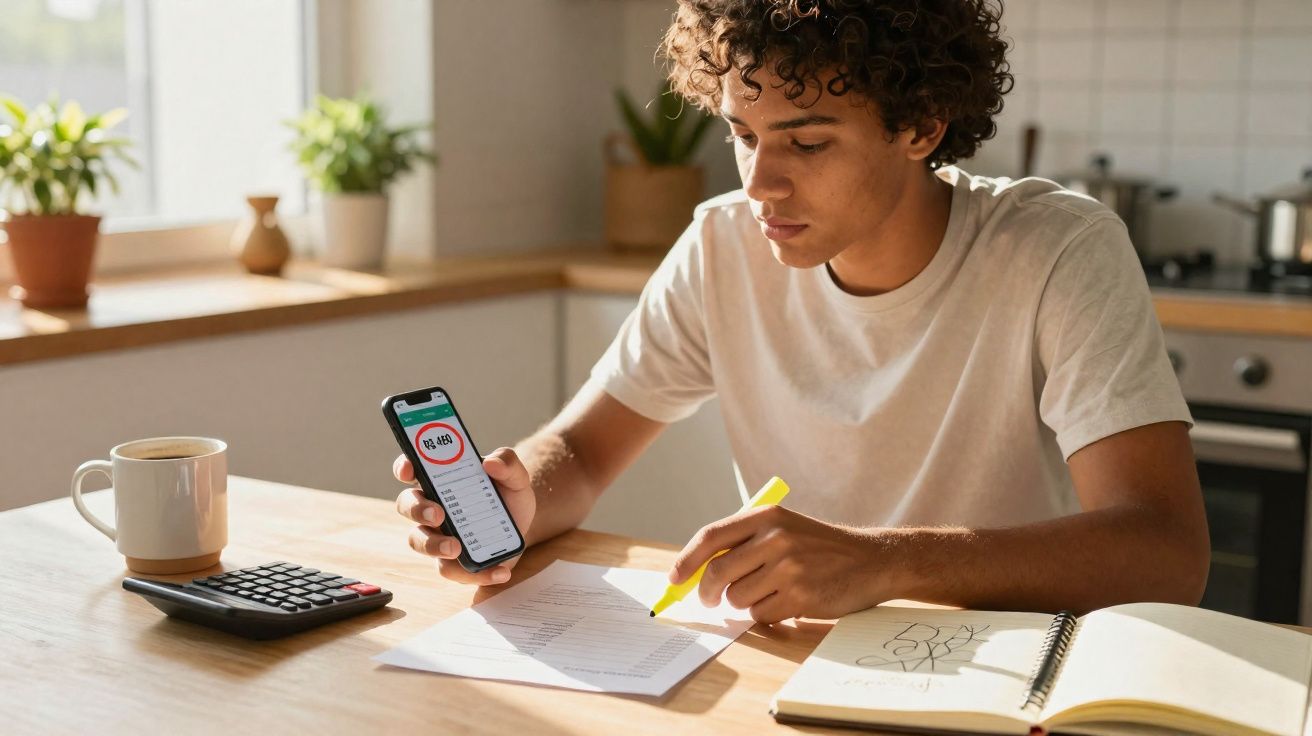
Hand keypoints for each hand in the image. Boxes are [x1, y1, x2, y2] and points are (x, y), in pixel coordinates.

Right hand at [394, 447, 536, 585]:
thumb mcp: (515, 477)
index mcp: (440, 480)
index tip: (409, 470)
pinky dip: (477, 573)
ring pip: (419, 541)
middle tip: (438, 514)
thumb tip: (491, 463)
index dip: (405, 467)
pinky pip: (453, 571)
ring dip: (433, 545)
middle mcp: (431, 506)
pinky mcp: (453, 563)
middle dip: (417, 509)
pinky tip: (500, 570)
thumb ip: (508, 463)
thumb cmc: (509, 496)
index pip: (411, 469)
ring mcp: (438, 536)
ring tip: (456, 548)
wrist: (523, 528)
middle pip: (407, 505)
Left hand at [670, 506, 893, 623]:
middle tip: (708, 600)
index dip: (686, 560)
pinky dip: (767, 614)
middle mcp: (776, 538)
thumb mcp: (784, 528)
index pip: (711, 537)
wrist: (871, 560)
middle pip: (717, 572)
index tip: (674, 579)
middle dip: (706, 592)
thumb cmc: (819, 547)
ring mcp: (789, 568)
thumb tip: (695, 572)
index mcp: (767, 516)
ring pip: (737, 598)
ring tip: (770, 591)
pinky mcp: (801, 597)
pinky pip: (761, 615)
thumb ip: (743, 543)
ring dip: (745, 602)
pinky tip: (789, 601)